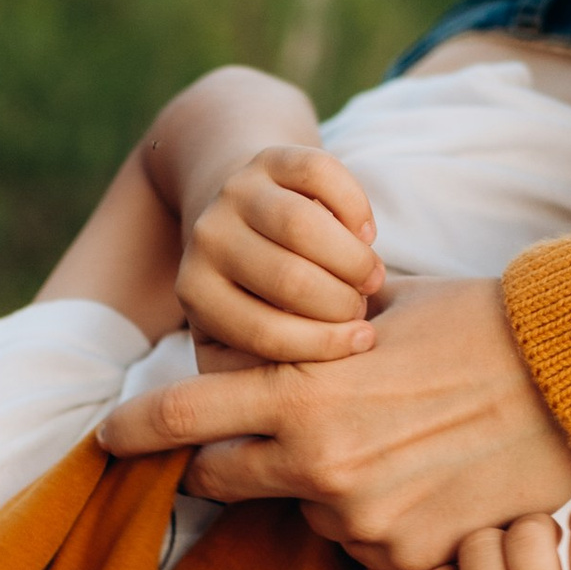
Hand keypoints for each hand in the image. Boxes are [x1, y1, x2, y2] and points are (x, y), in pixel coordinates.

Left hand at [97, 276, 570, 569]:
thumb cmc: (478, 324)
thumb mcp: (376, 308)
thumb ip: (306, 334)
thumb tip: (259, 340)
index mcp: (298, 392)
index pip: (181, 417)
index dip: (133, 429)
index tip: (107, 435)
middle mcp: (317, 464)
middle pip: (220, 481)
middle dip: (224, 463)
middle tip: (256, 442)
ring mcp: (361, 518)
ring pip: (303, 514)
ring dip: (320, 488)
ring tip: (390, 445)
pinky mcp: (407, 558)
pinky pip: (364, 547)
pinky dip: (379, 521)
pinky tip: (427, 481)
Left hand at [177, 145, 382, 364]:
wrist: (247, 212)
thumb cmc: (264, 300)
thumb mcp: (249, 345)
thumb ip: (265, 379)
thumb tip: (301, 413)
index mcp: (198, 297)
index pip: (262, 333)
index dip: (323, 343)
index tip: (361, 345)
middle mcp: (206, 240)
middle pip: (288, 279)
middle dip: (341, 302)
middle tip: (365, 310)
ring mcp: (236, 193)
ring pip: (303, 227)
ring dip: (353, 258)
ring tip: (372, 279)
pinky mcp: (271, 157)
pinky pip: (322, 174)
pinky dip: (354, 206)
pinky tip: (366, 232)